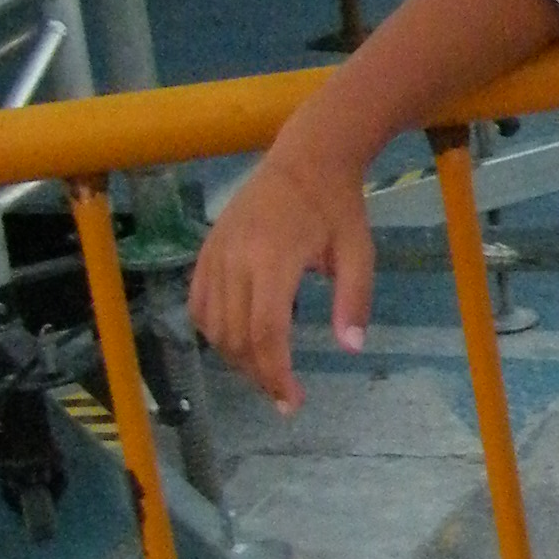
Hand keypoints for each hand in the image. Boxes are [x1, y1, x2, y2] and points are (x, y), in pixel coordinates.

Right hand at [187, 137, 375, 414]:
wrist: (306, 157)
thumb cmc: (337, 205)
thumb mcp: (359, 251)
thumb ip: (354, 300)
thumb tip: (351, 348)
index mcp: (274, 259)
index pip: (266, 332)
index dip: (276, 374)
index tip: (293, 401)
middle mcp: (236, 259)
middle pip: (236, 337)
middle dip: (258, 375)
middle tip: (284, 396)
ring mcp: (215, 254)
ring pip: (213, 326)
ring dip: (236, 358)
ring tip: (266, 372)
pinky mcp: (206, 250)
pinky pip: (198, 303)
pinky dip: (212, 331)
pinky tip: (236, 343)